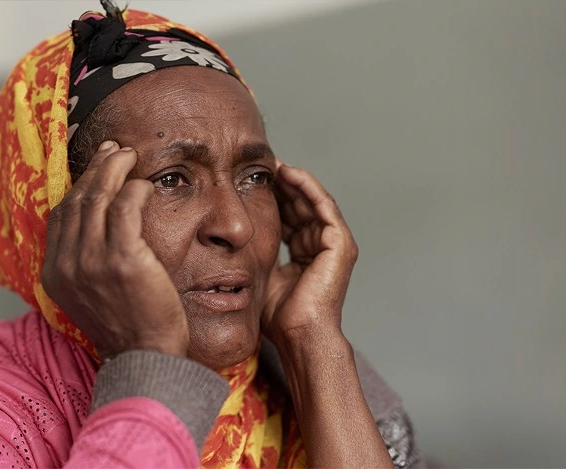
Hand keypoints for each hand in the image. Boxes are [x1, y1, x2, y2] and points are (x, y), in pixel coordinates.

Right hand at [42, 141, 188, 360]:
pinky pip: (125, 207)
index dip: (78, 185)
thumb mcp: (90, 294)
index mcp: (54, 273)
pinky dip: (135, 189)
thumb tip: (92, 226)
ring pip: (98, 197)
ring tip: (130, 156)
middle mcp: (67, 264)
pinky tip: (145, 186)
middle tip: (115, 152)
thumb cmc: (126, 325)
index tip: (96, 168)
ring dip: (114, 169)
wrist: (145, 357)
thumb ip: (83, 262)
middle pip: (76, 200)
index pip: (60, 215)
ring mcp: (92, 261)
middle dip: (96, 169)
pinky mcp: (122, 259)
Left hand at [262, 162, 358, 345]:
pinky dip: (307, 188)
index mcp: (306, 255)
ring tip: (274, 163)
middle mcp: (323, 247)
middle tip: (262, 165)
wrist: (299, 334)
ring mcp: (335, 245)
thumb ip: (257, 254)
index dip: (273, 199)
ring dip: (294, 181)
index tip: (252, 182)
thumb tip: (233, 240)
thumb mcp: (262, 275)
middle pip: (301, 206)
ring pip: (312, 201)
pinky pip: (324, 206)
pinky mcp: (341, 244)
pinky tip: (289, 174)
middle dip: (282, 185)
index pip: (289, 218)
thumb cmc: (279, 317)